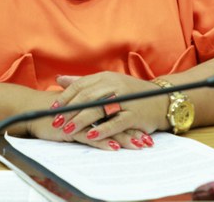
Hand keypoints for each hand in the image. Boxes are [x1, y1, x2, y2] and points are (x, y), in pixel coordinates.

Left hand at [26, 72, 163, 150]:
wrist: (161, 99)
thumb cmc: (131, 93)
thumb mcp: (107, 83)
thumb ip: (83, 82)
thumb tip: (59, 79)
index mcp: (106, 77)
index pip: (80, 85)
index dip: (65, 97)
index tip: (51, 108)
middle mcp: (114, 86)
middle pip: (87, 96)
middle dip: (69, 109)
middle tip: (55, 120)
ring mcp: (125, 99)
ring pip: (98, 109)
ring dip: (81, 120)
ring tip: (67, 129)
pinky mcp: (134, 114)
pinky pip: (116, 122)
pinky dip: (102, 129)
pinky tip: (90, 136)